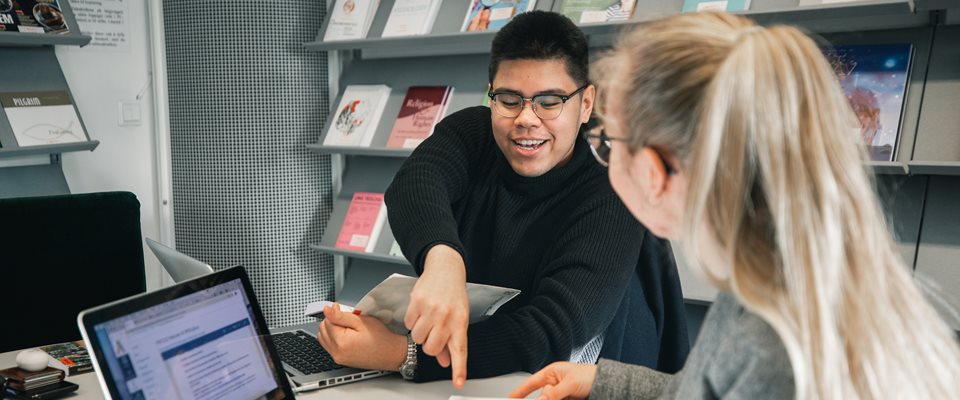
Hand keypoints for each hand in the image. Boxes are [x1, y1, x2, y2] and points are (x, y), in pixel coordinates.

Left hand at [317, 303, 406, 370]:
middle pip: (322, 329)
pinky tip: (345, 334)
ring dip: (330, 329)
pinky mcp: (341, 360)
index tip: (344, 309)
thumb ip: (340, 315)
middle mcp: (336, 353)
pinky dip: (333, 338)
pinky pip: (328, 346)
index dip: (335, 312)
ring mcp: (338, 358)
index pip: (327, 321)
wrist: (391, 354)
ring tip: (346, 326)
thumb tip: (326, 310)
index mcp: (341, 342)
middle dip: (332, 321)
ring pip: (323, 338)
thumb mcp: (361, 321)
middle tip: (347, 318)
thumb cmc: (381, 338)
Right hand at [404, 244, 469, 387]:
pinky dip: (412, 320)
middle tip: (433, 332)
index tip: (458, 383)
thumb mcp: (458, 317)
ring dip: (420, 331)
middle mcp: (447, 317)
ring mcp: (431, 309)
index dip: (459, 368)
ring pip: (417, 337)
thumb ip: (450, 340)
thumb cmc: (453, 295)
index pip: (460, 350)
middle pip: (431, 348)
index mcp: (460, 323)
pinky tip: (420, 309)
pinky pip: (408, 323)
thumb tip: (445, 361)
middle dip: (429, 344)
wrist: (446, 268)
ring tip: (427, 318)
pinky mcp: (417, 301)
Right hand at [509, 362, 596, 399]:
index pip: (532, 382)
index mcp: (552, 372)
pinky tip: (569, 398)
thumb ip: (553, 393)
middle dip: (544, 399)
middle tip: (557, 397)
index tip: (510, 398)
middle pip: (542, 397)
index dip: (520, 391)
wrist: (608, 384)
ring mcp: (561, 393)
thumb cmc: (591, 376)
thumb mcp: (570, 384)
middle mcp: (555, 383)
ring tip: (568, 396)